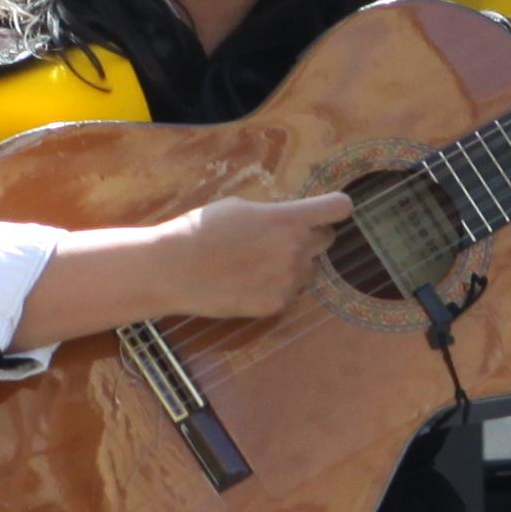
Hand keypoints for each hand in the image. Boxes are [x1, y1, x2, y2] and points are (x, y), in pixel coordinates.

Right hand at [138, 191, 357, 320]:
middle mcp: (296, 249)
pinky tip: (246, 283)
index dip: (336, 207)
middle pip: (326, 240)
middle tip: (279, 239)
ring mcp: (288, 280)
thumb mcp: (238, 208)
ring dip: (291, 264)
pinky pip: (288, 291)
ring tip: (255, 265)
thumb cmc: (199, 230)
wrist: (172, 269)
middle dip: (308, 237)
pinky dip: (274, 286)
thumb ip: (272, 215)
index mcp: (288, 219)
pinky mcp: (277, 304)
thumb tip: (286, 222)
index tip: (330, 211)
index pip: (338, 208)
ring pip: (307, 269)